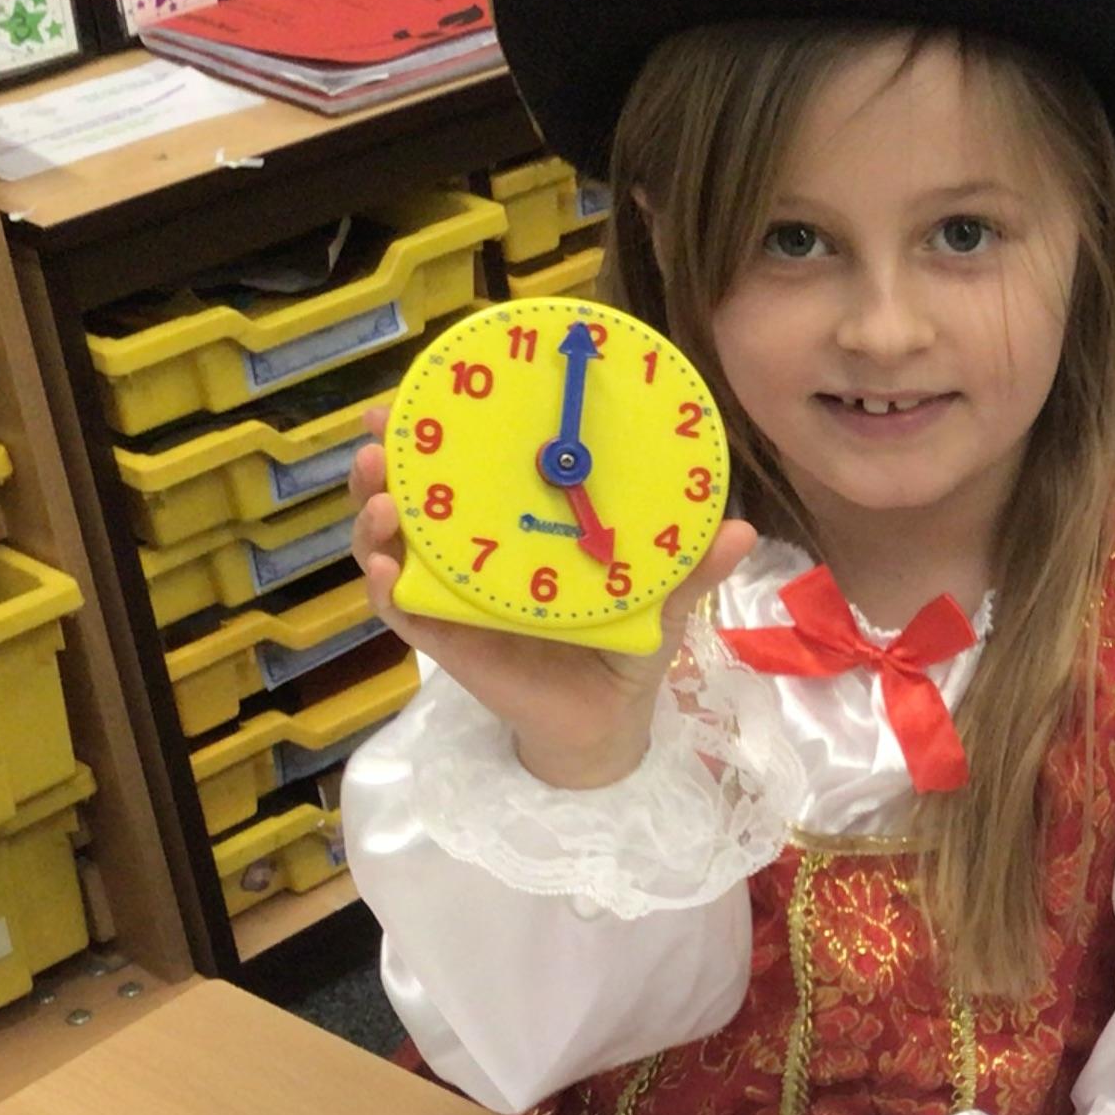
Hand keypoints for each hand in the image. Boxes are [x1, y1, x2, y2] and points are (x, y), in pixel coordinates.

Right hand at [349, 409, 756, 789]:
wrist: (608, 720)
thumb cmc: (627, 645)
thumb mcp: (661, 599)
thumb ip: (692, 567)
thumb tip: (740, 529)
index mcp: (519, 528)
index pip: (471, 472)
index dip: (439, 434)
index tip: (421, 394)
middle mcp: (476, 555)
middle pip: (415, 499)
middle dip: (386, 464)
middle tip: (378, 437)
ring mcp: (457, 596)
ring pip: (396, 548)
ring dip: (375, 520)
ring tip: (378, 500)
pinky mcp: (449, 641)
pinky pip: (404, 613)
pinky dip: (385, 590)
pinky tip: (384, 569)